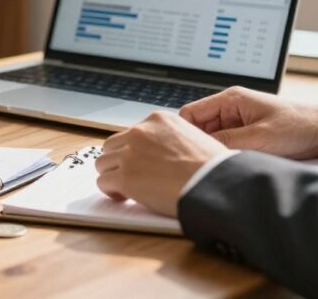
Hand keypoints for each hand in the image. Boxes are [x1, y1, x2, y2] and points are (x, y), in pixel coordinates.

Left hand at [95, 111, 228, 216]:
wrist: (215, 184)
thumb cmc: (213, 168)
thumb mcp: (195, 137)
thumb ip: (172, 141)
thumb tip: (165, 156)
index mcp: (159, 120)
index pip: (132, 132)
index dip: (134, 151)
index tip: (141, 163)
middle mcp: (140, 132)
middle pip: (113, 145)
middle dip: (118, 161)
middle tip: (130, 176)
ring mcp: (130, 154)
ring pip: (103, 163)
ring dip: (112, 175)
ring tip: (125, 188)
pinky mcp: (125, 177)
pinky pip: (104, 182)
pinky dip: (110, 191)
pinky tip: (123, 197)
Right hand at [179, 86, 317, 159]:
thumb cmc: (298, 126)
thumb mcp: (259, 137)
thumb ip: (226, 142)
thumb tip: (199, 149)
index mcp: (230, 99)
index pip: (190, 113)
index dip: (184, 132)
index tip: (184, 152)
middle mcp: (230, 108)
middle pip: (198, 127)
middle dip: (199, 144)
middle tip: (202, 163)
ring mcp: (238, 121)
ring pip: (212, 138)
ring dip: (214, 151)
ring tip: (220, 164)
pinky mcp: (247, 133)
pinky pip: (226, 144)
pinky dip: (226, 154)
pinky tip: (231, 163)